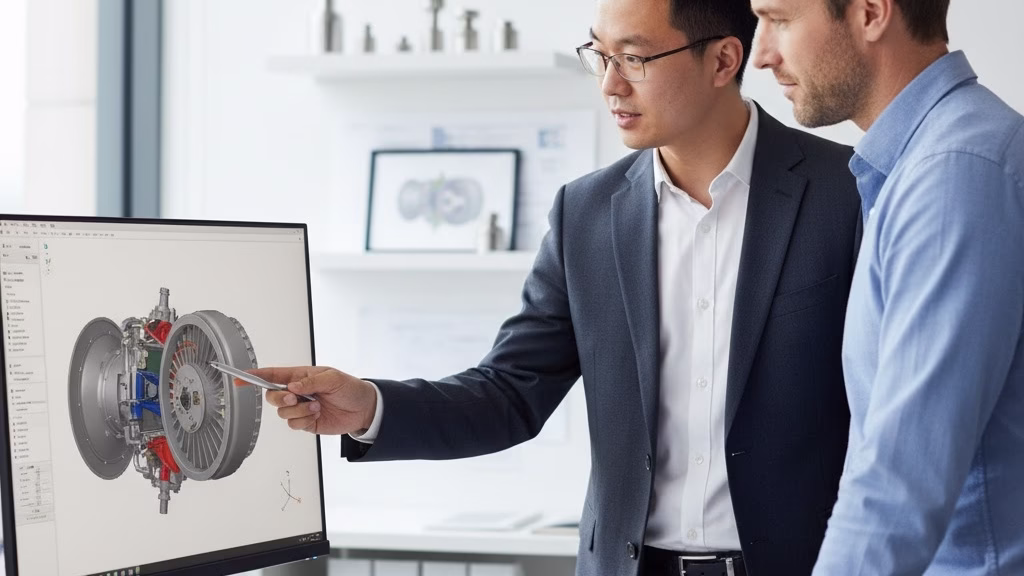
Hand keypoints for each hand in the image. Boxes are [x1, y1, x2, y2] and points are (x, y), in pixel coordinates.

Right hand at [243, 366, 376, 434]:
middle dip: (281, 398)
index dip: (254, 376)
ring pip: (282, 413)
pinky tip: (317, 415)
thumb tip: (292, 386)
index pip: (272, 375)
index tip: (239, 378)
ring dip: (299, 411)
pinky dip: (304, 420)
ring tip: (317, 406)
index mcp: (300, 376)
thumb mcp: (332, 378)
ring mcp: (300, 408)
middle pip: (273, 396)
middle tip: (296, 398)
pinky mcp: (306, 422)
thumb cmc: (349, 387)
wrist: (363, 408)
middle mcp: (297, 392)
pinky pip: (293, 424)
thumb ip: (310, 382)